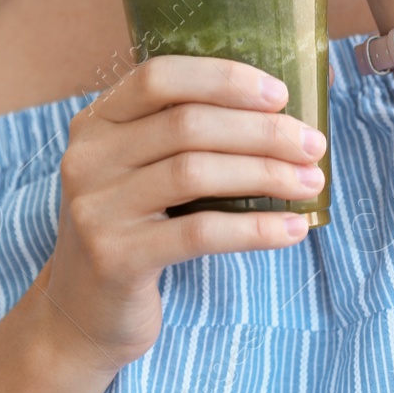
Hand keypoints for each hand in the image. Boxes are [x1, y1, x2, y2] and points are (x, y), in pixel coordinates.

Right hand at [37, 56, 325, 373]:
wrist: (80, 315)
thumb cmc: (133, 232)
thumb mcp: (139, 172)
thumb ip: (182, 136)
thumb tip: (279, 111)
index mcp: (97, 123)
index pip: (159, 77)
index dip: (223, 79)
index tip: (280, 95)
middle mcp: (88, 158)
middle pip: (187, 124)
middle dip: (262, 131)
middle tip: (313, 145)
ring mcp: (97, 208)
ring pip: (195, 172)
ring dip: (265, 174)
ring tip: (310, 182)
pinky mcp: (116, 257)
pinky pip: (200, 233)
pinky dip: (255, 229)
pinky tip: (292, 229)